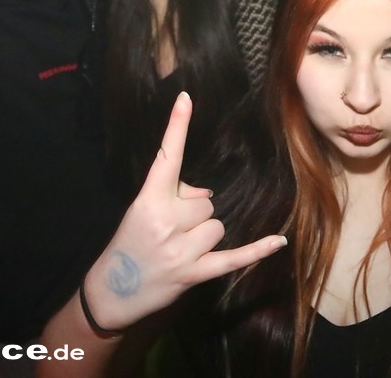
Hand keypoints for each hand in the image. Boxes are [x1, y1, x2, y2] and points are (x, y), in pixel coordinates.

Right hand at [82, 91, 287, 332]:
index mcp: (147, 201)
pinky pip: (233, 258)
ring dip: (204, 234)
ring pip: (216, 225)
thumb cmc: (127, 245)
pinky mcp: (194, 274)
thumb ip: (173, 195)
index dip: (177, 126)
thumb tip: (206, 194)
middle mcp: (166, 222)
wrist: (110, 293)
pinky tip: (280, 240)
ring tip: (180, 247)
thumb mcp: (140, 212)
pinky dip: (257, 250)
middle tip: (170, 229)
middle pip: (205, 200)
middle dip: (193, 211)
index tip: (186, 98)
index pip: (167, 158)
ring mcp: (181, 250)